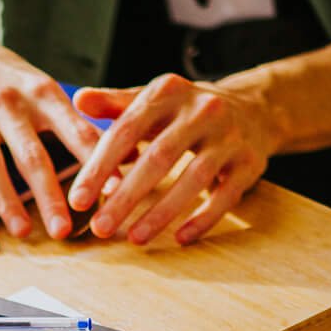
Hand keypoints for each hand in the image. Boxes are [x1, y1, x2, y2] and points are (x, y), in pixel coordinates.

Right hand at [0, 29, 100, 239]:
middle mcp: (6, 103)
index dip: (94, 161)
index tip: (113, 191)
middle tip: (64, 229)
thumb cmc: (5, 77)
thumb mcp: (41, 86)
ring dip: (6, 200)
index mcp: (40, 93)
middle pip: (31, 155)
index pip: (74, 129)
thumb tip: (120, 155)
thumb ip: (74, 122)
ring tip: (22, 231)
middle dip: (49, 195)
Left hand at [67, 75, 287, 245]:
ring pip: (193, 179)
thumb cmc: (184, 111)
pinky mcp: (251, 162)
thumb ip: (114, 104)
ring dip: (161, 213)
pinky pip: (226, 196)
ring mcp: (230, 136)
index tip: (77, 199)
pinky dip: (203, 219)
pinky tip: (180, 238)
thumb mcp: (152, 100)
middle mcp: (202, 110)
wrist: (253, 109)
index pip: (126, 130)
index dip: (100, 166)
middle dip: (126, 197)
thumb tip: (79, 99)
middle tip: (100, 228)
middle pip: (158, 158)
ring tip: (134, 238)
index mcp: (168, 92)